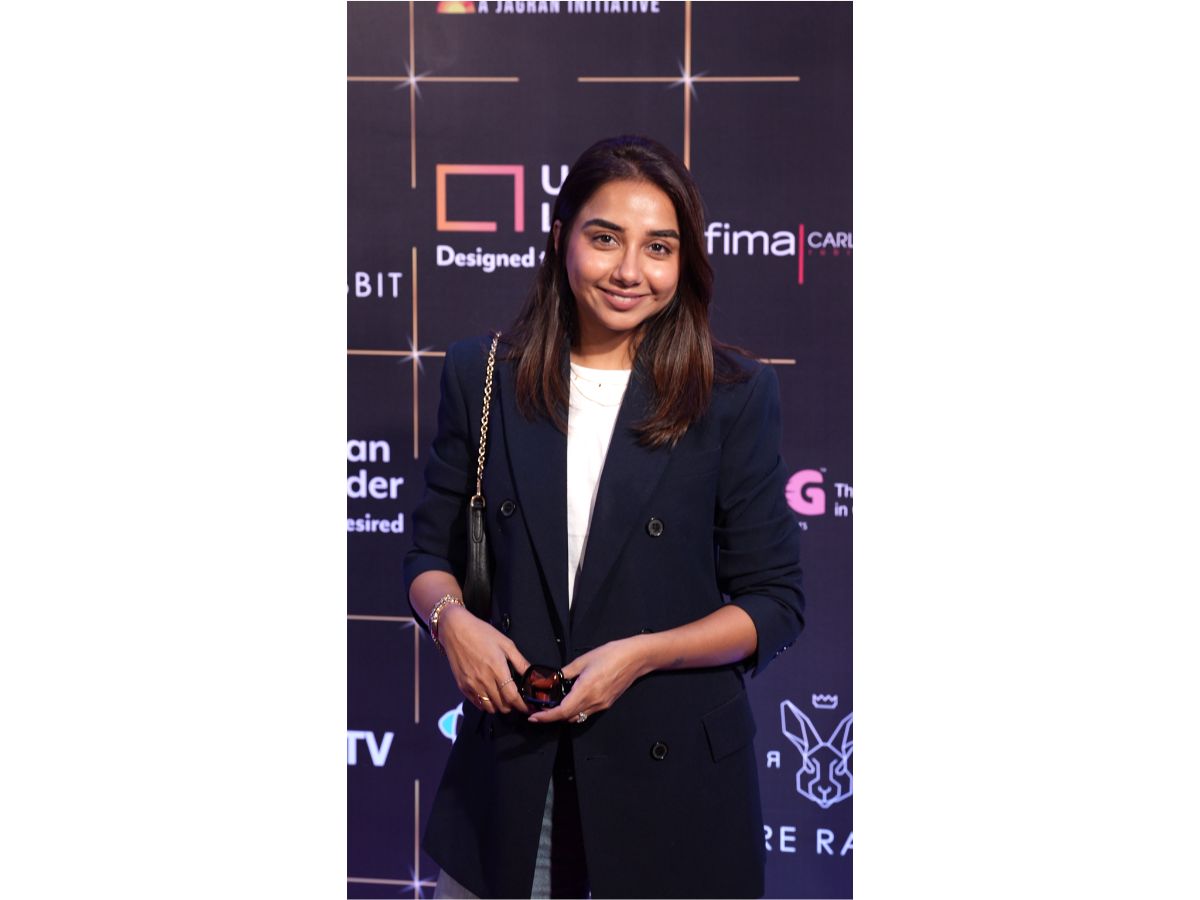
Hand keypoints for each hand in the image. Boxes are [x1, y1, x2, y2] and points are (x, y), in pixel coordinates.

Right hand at [438, 604, 531, 714]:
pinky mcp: (462, 687)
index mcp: (497, 669)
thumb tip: (533, 675)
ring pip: (489, 708)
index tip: (527, 707)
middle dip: (512, 706)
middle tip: (515, 699)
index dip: (521, 705)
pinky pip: (477, 703)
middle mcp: (484, 681)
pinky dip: (485, 704)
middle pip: (501, 705)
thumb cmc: (483, 634)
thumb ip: (520, 661)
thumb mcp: (506, 643)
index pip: (512, 696)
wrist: (456, 630)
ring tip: (502, 699)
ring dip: (499, 707)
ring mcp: (472, 685)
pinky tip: (489, 696)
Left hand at [527, 636, 650, 723]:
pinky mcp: (606, 703)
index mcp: (586, 690)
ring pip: (577, 717)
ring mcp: (601, 705)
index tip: (534, 718)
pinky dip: (575, 711)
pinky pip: (586, 713)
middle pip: (567, 717)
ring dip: (563, 715)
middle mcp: (594, 702)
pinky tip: (569, 702)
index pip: (562, 711)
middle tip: (539, 711)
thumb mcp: (584, 659)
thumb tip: (554, 679)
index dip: (546, 717)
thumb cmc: (612, 654)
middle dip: (551, 717)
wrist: (636, 658)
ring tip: (552, 707)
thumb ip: (566, 671)